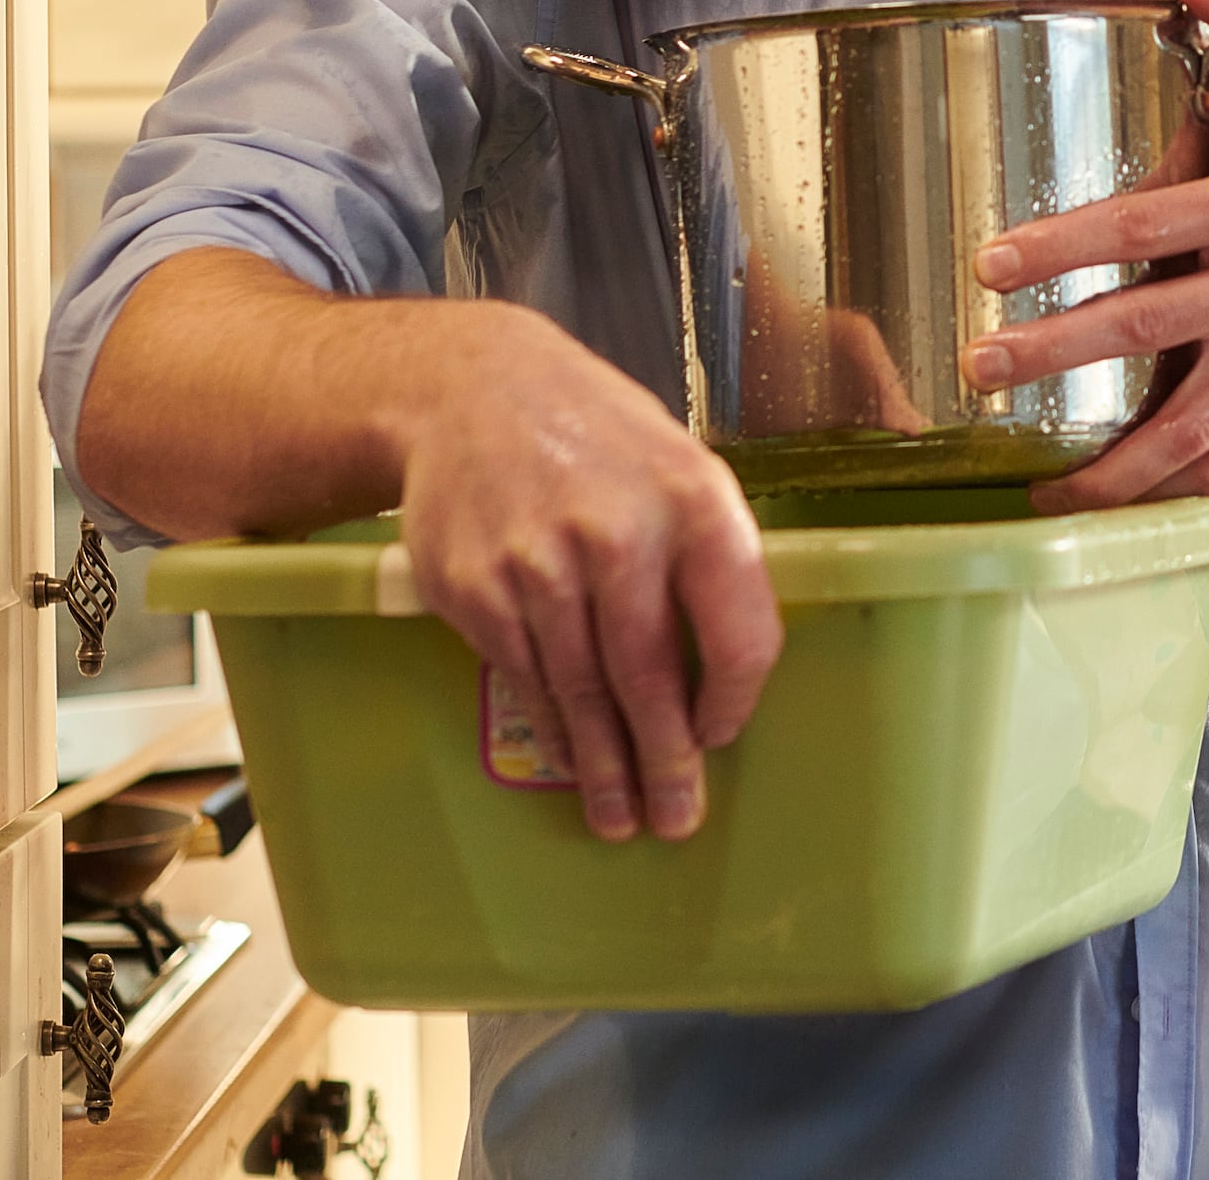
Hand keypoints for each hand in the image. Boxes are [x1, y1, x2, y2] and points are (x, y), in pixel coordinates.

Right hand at [393, 307, 784, 844]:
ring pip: (584, 692)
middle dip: (666, 762)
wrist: (470, 389)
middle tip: (676, 820)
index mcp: (694, 502)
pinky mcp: (477, 588)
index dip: (734, 701)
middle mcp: (620, 535)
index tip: (721, 736)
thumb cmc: (594, 434)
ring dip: (605, 765)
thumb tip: (727, 667)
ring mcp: (540, 565)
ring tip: (621, 816)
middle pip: (652, 680)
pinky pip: (525, 678)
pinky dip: (552, 726)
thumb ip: (707, 555)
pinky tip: (569, 757)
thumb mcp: (676, 462)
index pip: (739, 633)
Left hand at [969, 0, 1208, 513]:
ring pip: (1185, 429)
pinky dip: (1153, 502)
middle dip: (1057, 352)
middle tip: (979, 366)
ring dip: (1105, 464)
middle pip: (1151, 326)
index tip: (992, 264)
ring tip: (1031, 485)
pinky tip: (1084, 513)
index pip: (1149, 223)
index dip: (1066, 243)